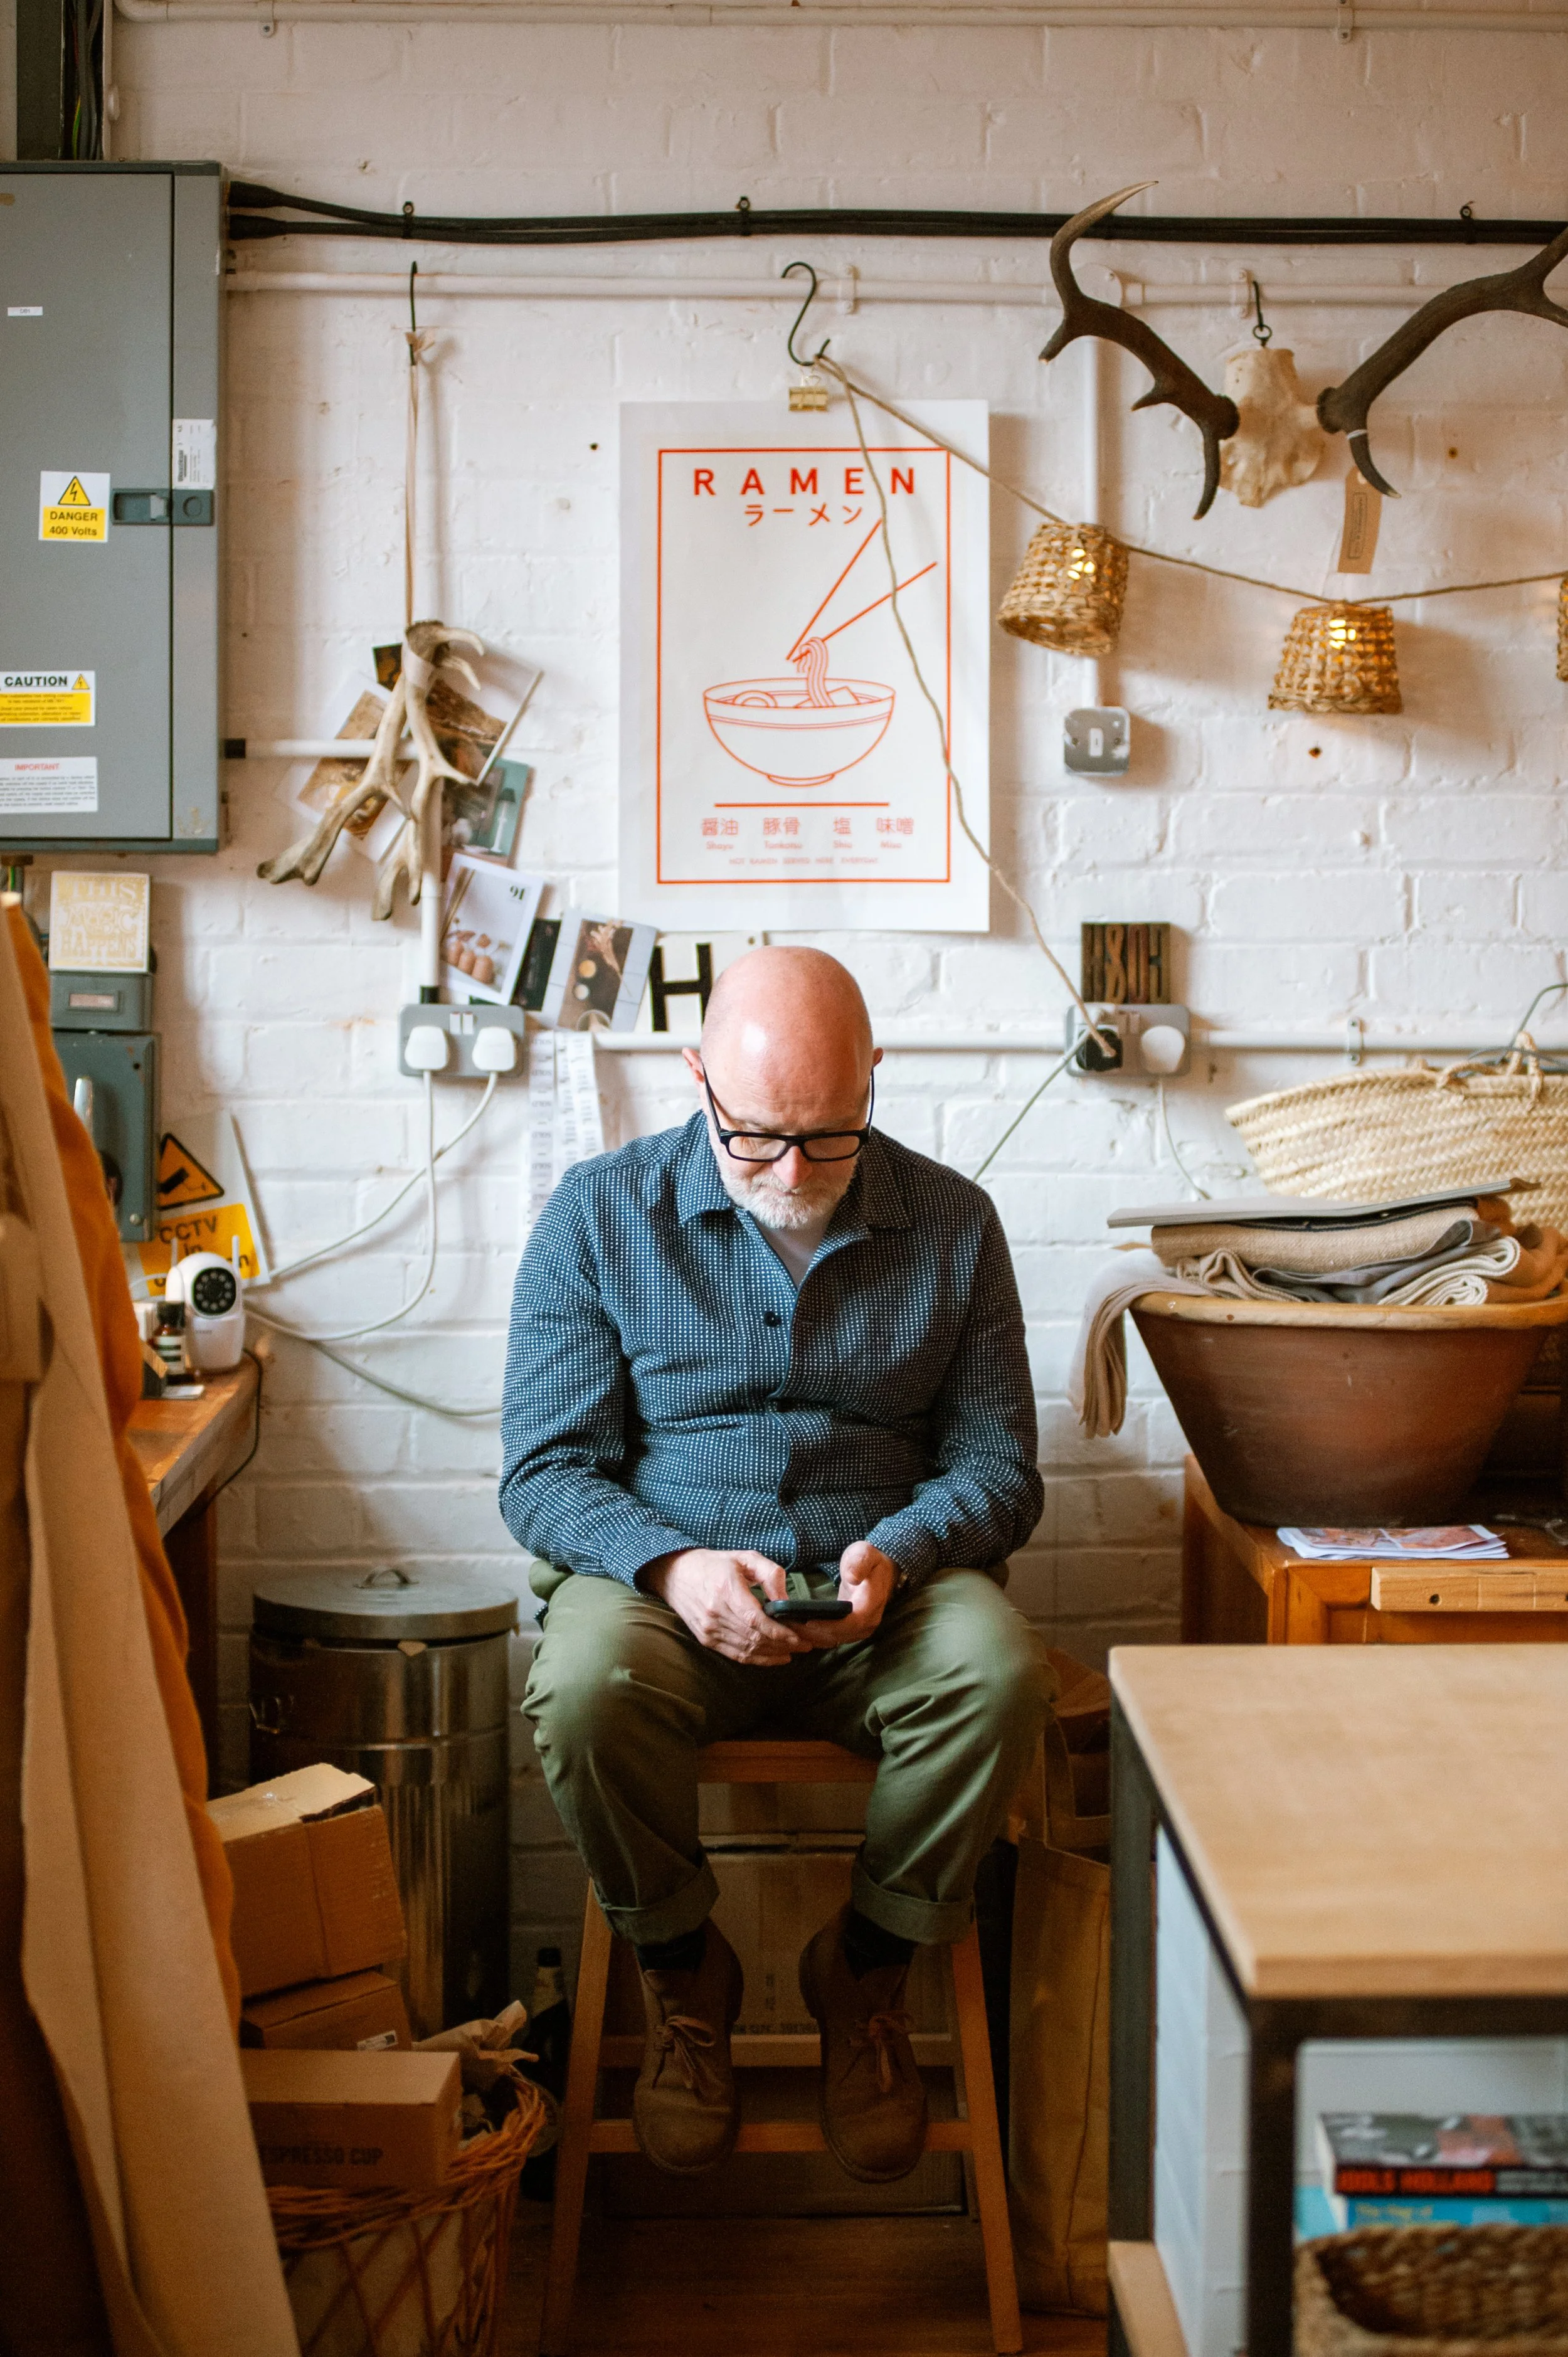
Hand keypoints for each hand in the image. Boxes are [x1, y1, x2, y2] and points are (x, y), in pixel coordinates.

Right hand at [642, 1548, 807, 1665]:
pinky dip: (758, 1659)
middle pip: (754, 1638)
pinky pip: (736, 1655)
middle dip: (783, 1645)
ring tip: (795, 1651)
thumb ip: (770, 1574)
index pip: (755, 1620)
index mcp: (726, 1590)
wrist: (675, 1575)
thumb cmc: (715, 1564)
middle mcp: (715, 1613)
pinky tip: (776, 1657)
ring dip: (774, 1654)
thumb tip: (786, 1599)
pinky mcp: (706, 1639)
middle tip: (806, 1645)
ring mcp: (709, 1629)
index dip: (779, 1632)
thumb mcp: (745, 1558)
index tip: (798, 1636)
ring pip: (747, 1650)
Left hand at [795, 1541, 899, 1649]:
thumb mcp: (865, 1553)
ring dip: (813, 1637)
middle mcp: (868, 1622)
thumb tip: (852, 1577)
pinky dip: (816, 1636)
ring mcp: (861, 1629)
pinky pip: (834, 1638)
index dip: (830, 1625)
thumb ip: (859, 1562)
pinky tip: (800, 1630)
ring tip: (790, 1628)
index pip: (852, 1622)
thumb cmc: (870, 1560)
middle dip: (814, 1633)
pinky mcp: (853, 1631)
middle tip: (790, 1625)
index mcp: (871, 1604)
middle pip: (840, 1635)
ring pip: (834, 1640)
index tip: (808, 1621)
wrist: (883, 1571)